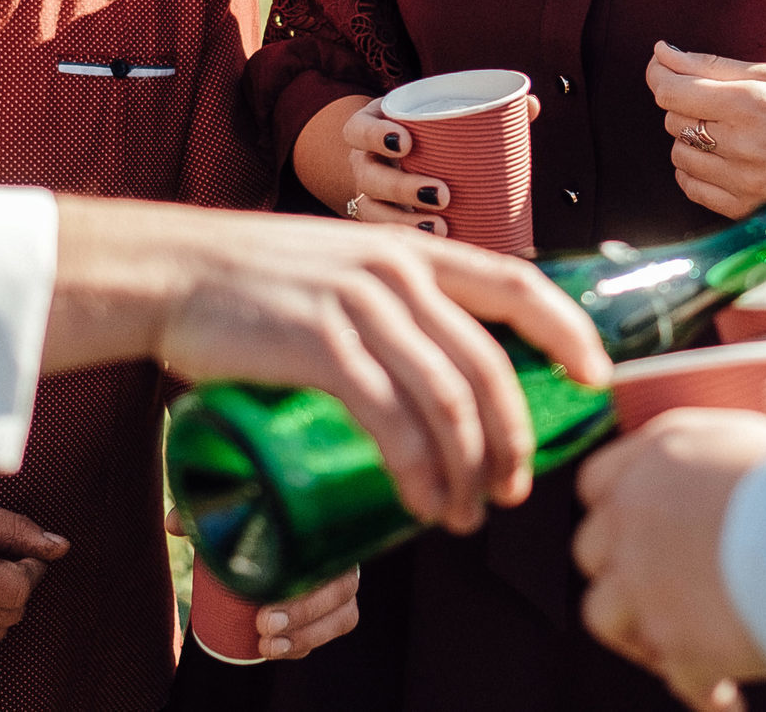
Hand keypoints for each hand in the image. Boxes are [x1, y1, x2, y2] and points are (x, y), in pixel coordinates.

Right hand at [46, 201, 609, 535]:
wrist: (167, 270)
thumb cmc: (249, 281)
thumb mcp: (337, 266)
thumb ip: (386, 302)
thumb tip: (429, 367)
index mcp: (408, 250)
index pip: (517, 282)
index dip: (567, 330)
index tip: (597, 377)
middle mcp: (395, 271)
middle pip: (488, 363)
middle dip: (514, 437)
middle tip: (512, 489)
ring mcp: (359, 307)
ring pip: (448, 400)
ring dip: (467, 469)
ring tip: (463, 515)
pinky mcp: (320, 346)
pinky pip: (391, 418)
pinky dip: (417, 469)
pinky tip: (422, 502)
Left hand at [169, 512, 361, 658]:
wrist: (268, 547)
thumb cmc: (253, 527)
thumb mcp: (230, 520)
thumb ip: (204, 517)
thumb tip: (174, 523)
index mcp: (323, 524)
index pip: (331, 546)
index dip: (305, 575)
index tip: (264, 605)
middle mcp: (341, 554)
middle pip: (341, 586)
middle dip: (303, 612)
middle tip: (262, 625)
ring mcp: (344, 585)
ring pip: (344, 614)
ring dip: (308, 635)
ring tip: (267, 645)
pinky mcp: (339, 609)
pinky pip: (336, 628)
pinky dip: (309, 642)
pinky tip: (279, 650)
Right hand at [337, 93, 540, 243]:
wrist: (400, 159)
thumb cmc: (428, 134)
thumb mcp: (442, 115)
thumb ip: (484, 109)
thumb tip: (532, 103)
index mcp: (372, 129)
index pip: (358, 130)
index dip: (375, 135)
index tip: (407, 141)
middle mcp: (364, 163)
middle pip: (369, 177)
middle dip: (401, 187)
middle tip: (442, 193)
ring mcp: (368, 195)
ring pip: (372, 212)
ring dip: (405, 221)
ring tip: (441, 227)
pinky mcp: (380, 222)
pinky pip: (384, 237)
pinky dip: (410, 242)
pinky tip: (437, 248)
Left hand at [574, 409, 765, 710]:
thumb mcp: (759, 436)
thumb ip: (727, 453)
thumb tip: (757, 443)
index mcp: (654, 455)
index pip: (596, 481)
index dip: (615, 509)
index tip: (637, 527)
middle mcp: (632, 514)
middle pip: (590, 548)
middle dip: (619, 571)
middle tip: (659, 588)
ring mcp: (642, 581)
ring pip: (604, 614)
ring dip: (639, 629)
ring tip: (680, 641)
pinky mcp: (669, 639)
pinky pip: (672, 675)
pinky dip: (698, 686)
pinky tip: (725, 693)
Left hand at [647, 44, 765, 218]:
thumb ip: (713, 66)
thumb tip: (662, 54)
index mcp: (750, 105)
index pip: (671, 91)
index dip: (659, 73)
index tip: (663, 65)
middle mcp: (741, 146)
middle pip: (673, 119)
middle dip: (687, 103)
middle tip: (723, 100)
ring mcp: (742, 183)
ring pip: (679, 153)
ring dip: (693, 137)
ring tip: (730, 131)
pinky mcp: (744, 210)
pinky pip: (692, 186)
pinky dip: (698, 170)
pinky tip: (725, 158)